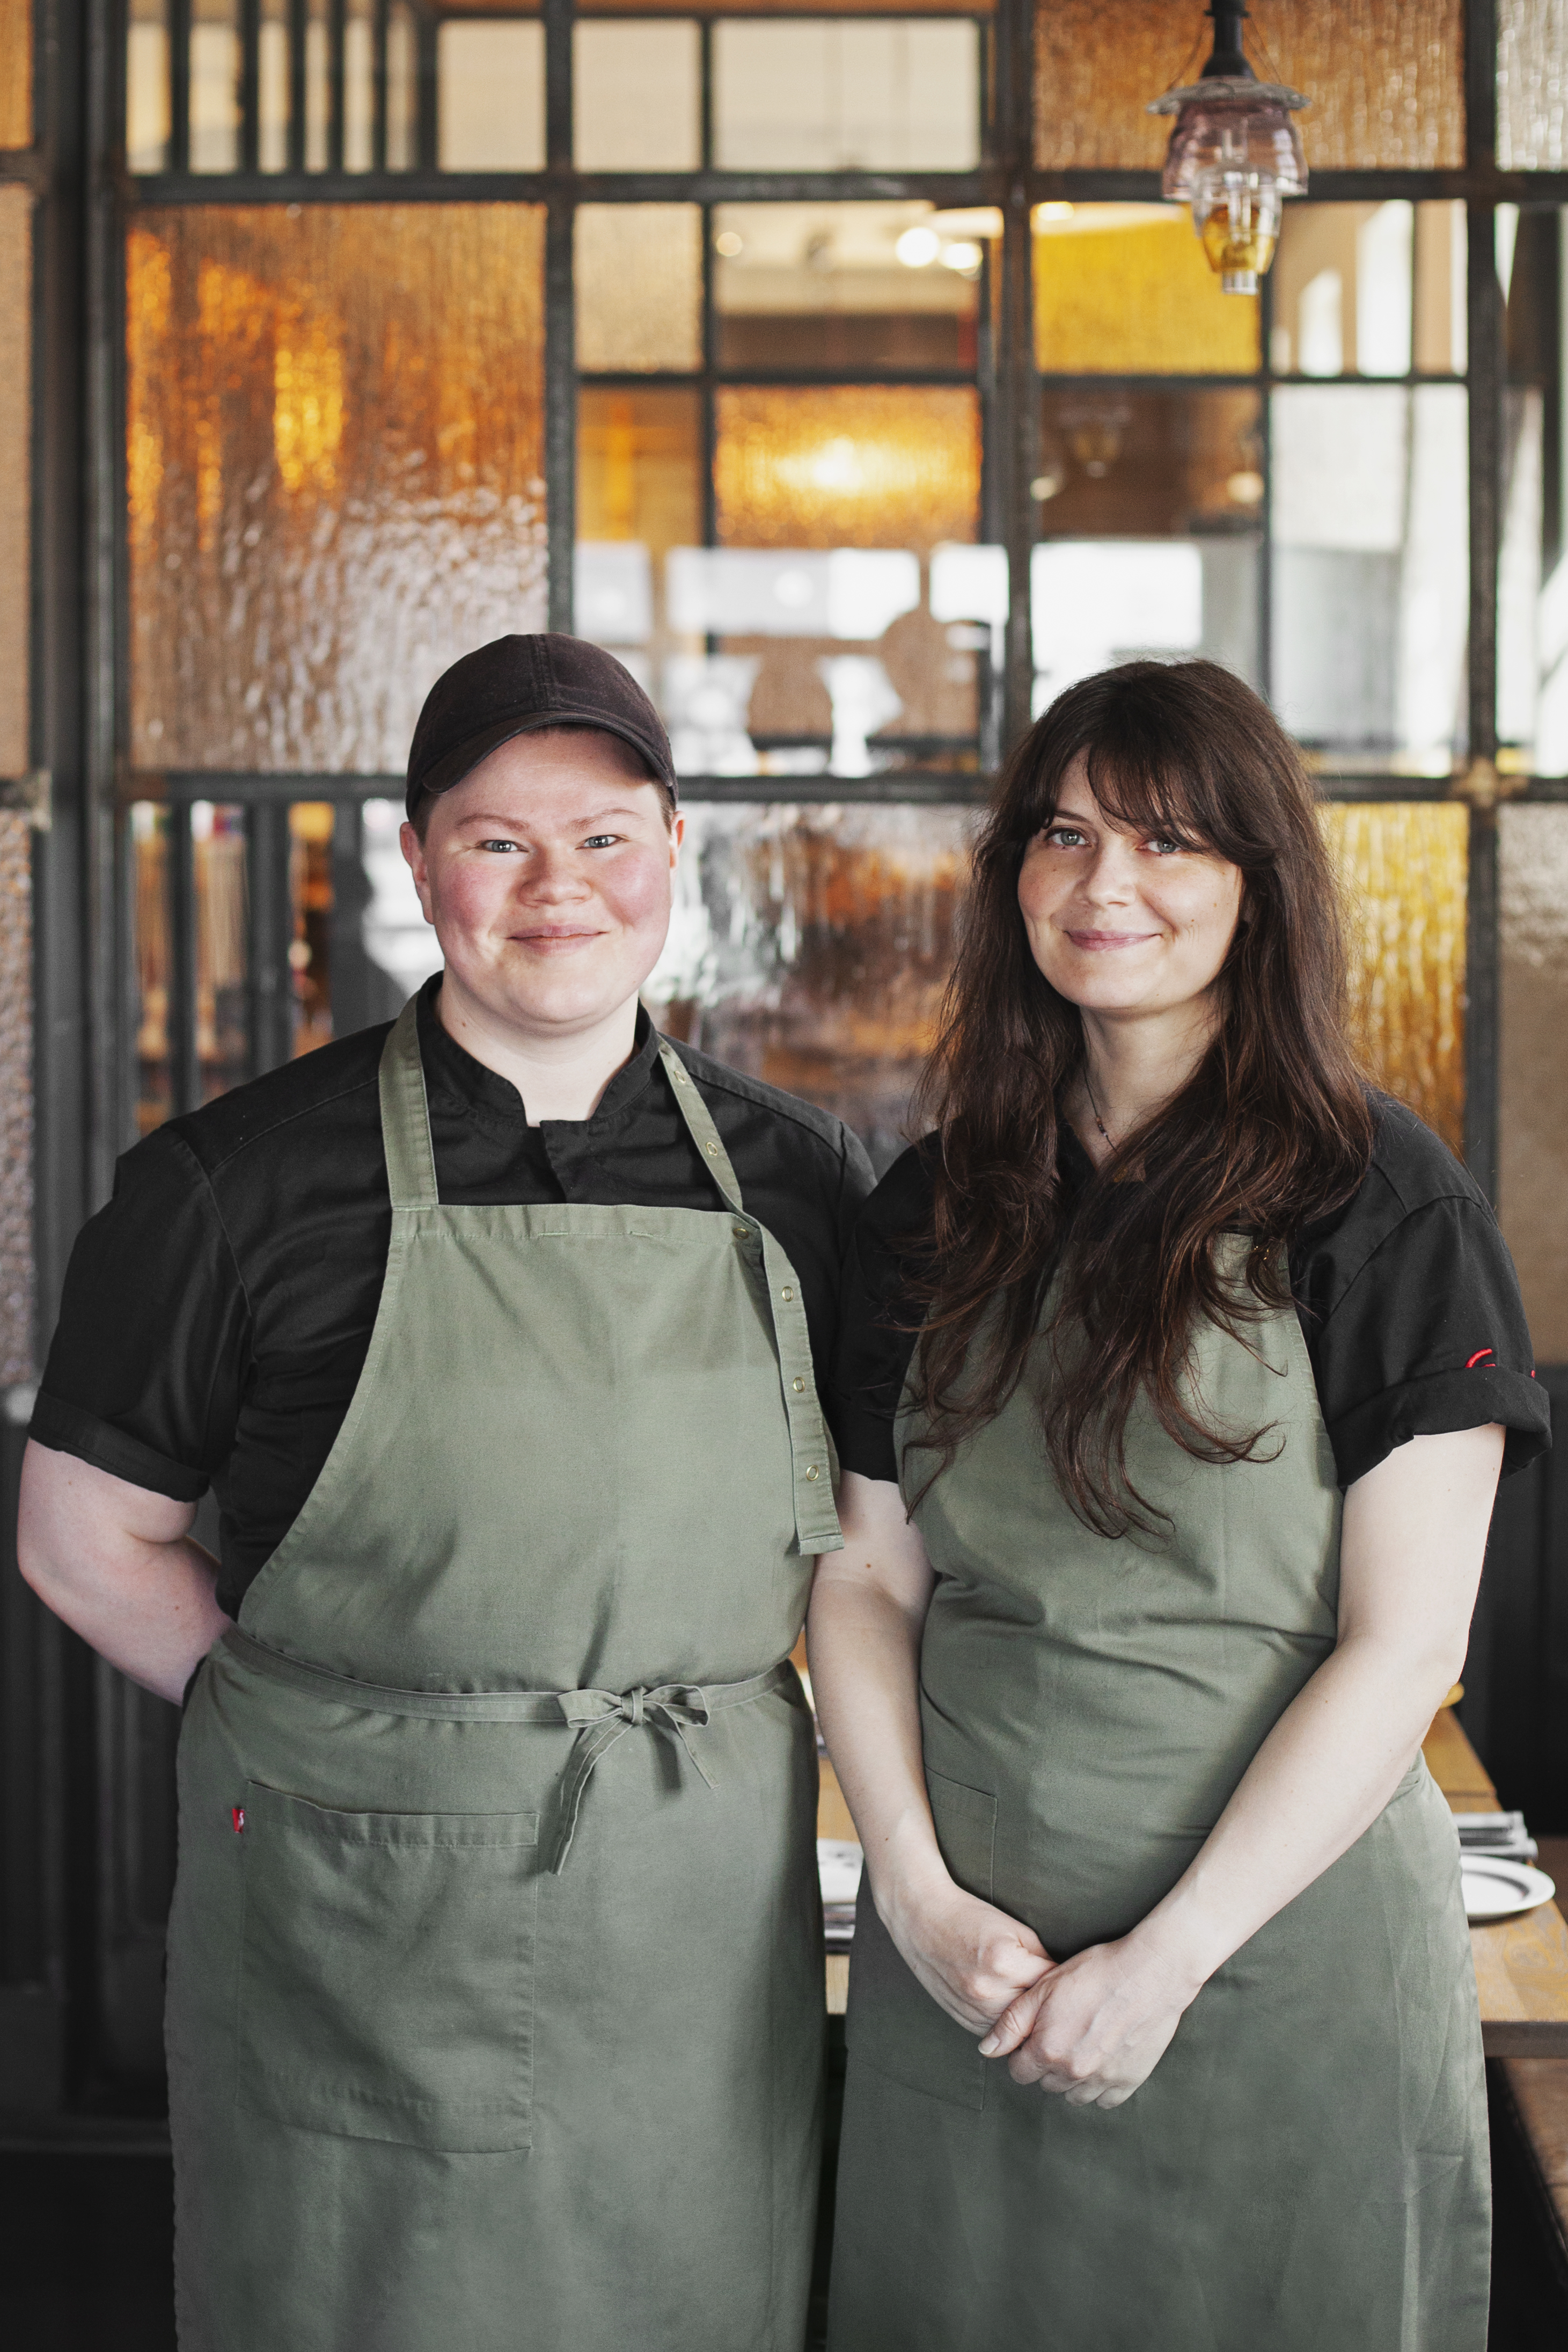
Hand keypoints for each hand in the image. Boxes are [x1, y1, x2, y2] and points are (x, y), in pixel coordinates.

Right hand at [880, 1871, 1052, 2035]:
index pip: (1049, 1984)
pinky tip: (1012, 2009)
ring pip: (1017, 2029)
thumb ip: (1040, 1958)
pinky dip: (1007, 2024)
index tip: (1069, 1981)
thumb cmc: (970, 1917)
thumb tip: (1061, 1982)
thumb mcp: (1014, 1929)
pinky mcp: (963, 2018)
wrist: (921, 1919)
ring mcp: (973, 2008)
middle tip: (1057, 1997)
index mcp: (1004, 1962)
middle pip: (1035, 2012)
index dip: (1061, 1981)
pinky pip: (997, 2032)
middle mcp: (988, 1991)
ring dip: (1028, 2020)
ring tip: (1037, 2007)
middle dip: (1047, 2004)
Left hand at [978, 1934, 1199, 2107]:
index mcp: (1048, 2050)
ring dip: (1071, 2077)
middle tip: (1060, 2033)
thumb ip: (1012, 2023)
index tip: (1034, 2035)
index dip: (1022, 2052)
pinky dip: (1100, 2085)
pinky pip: (1105, 2099)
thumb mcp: (1044, 1987)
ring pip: (1074, 2095)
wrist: (1150, 1973)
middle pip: (1046, 2083)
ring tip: (1081, 2045)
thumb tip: (986, 2051)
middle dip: (1046, 2064)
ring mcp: (1103, 2079)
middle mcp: (1074, 2072)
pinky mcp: (1130, 2080)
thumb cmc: (1095, 1972)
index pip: (1019, 2072)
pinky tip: (1102, 2059)